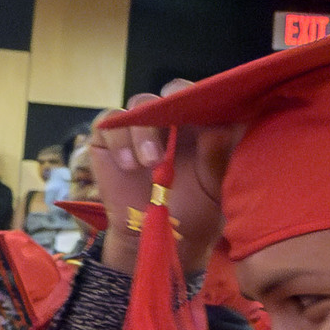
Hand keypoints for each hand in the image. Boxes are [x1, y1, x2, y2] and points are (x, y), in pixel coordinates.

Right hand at [90, 87, 230, 278]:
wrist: (161, 236)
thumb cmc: (197, 209)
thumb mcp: (214, 188)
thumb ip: (218, 159)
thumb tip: (220, 129)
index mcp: (201, 125)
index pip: (202, 97)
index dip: (203, 95)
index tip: (205, 103)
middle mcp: (170, 120)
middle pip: (168, 94)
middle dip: (171, 101)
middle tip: (173, 116)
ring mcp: (138, 127)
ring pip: (138, 105)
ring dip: (144, 130)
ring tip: (152, 162)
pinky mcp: (109, 139)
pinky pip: (108, 124)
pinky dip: (118, 140)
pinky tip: (129, 164)